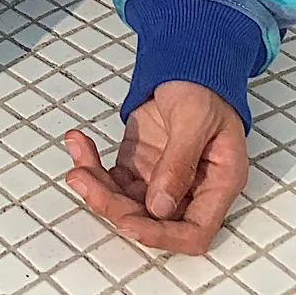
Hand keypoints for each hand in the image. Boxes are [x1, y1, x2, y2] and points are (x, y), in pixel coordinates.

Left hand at [62, 81, 248, 253]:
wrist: (187, 58)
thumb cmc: (203, 85)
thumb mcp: (195, 118)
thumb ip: (179, 162)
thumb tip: (159, 208)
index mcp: (218, 182)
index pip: (193, 231)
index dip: (162, 236)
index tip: (128, 224)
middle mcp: (190, 188)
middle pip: (151, 219)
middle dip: (114, 205)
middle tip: (84, 180)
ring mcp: (161, 177)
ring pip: (126, 201)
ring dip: (97, 185)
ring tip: (77, 156)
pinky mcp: (139, 164)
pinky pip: (112, 178)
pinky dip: (92, 165)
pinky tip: (79, 144)